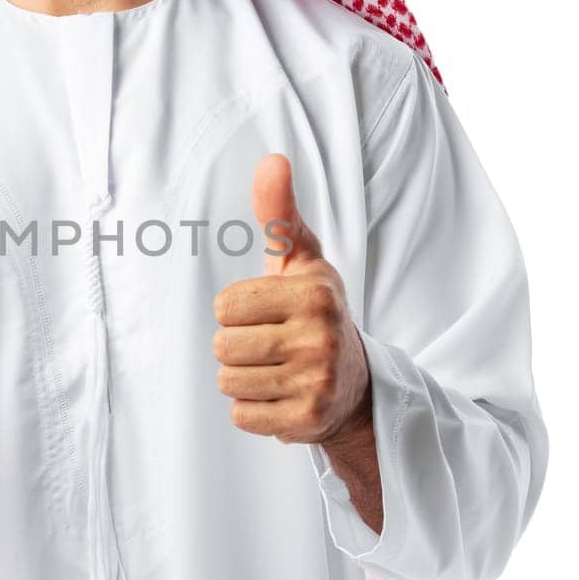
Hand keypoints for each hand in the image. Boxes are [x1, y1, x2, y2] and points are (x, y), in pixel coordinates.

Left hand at [212, 154, 370, 445]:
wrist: (356, 383)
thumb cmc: (315, 312)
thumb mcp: (301, 260)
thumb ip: (279, 214)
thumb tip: (272, 160)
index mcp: (315, 293)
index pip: (225, 306)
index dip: (237, 311)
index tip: (269, 314)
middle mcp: (320, 336)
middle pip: (222, 346)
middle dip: (238, 347)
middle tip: (272, 346)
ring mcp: (317, 381)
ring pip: (228, 382)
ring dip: (244, 379)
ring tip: (277, 370)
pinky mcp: (308, 419)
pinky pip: (241, 415)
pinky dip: (253, 410)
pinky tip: (281, 397)